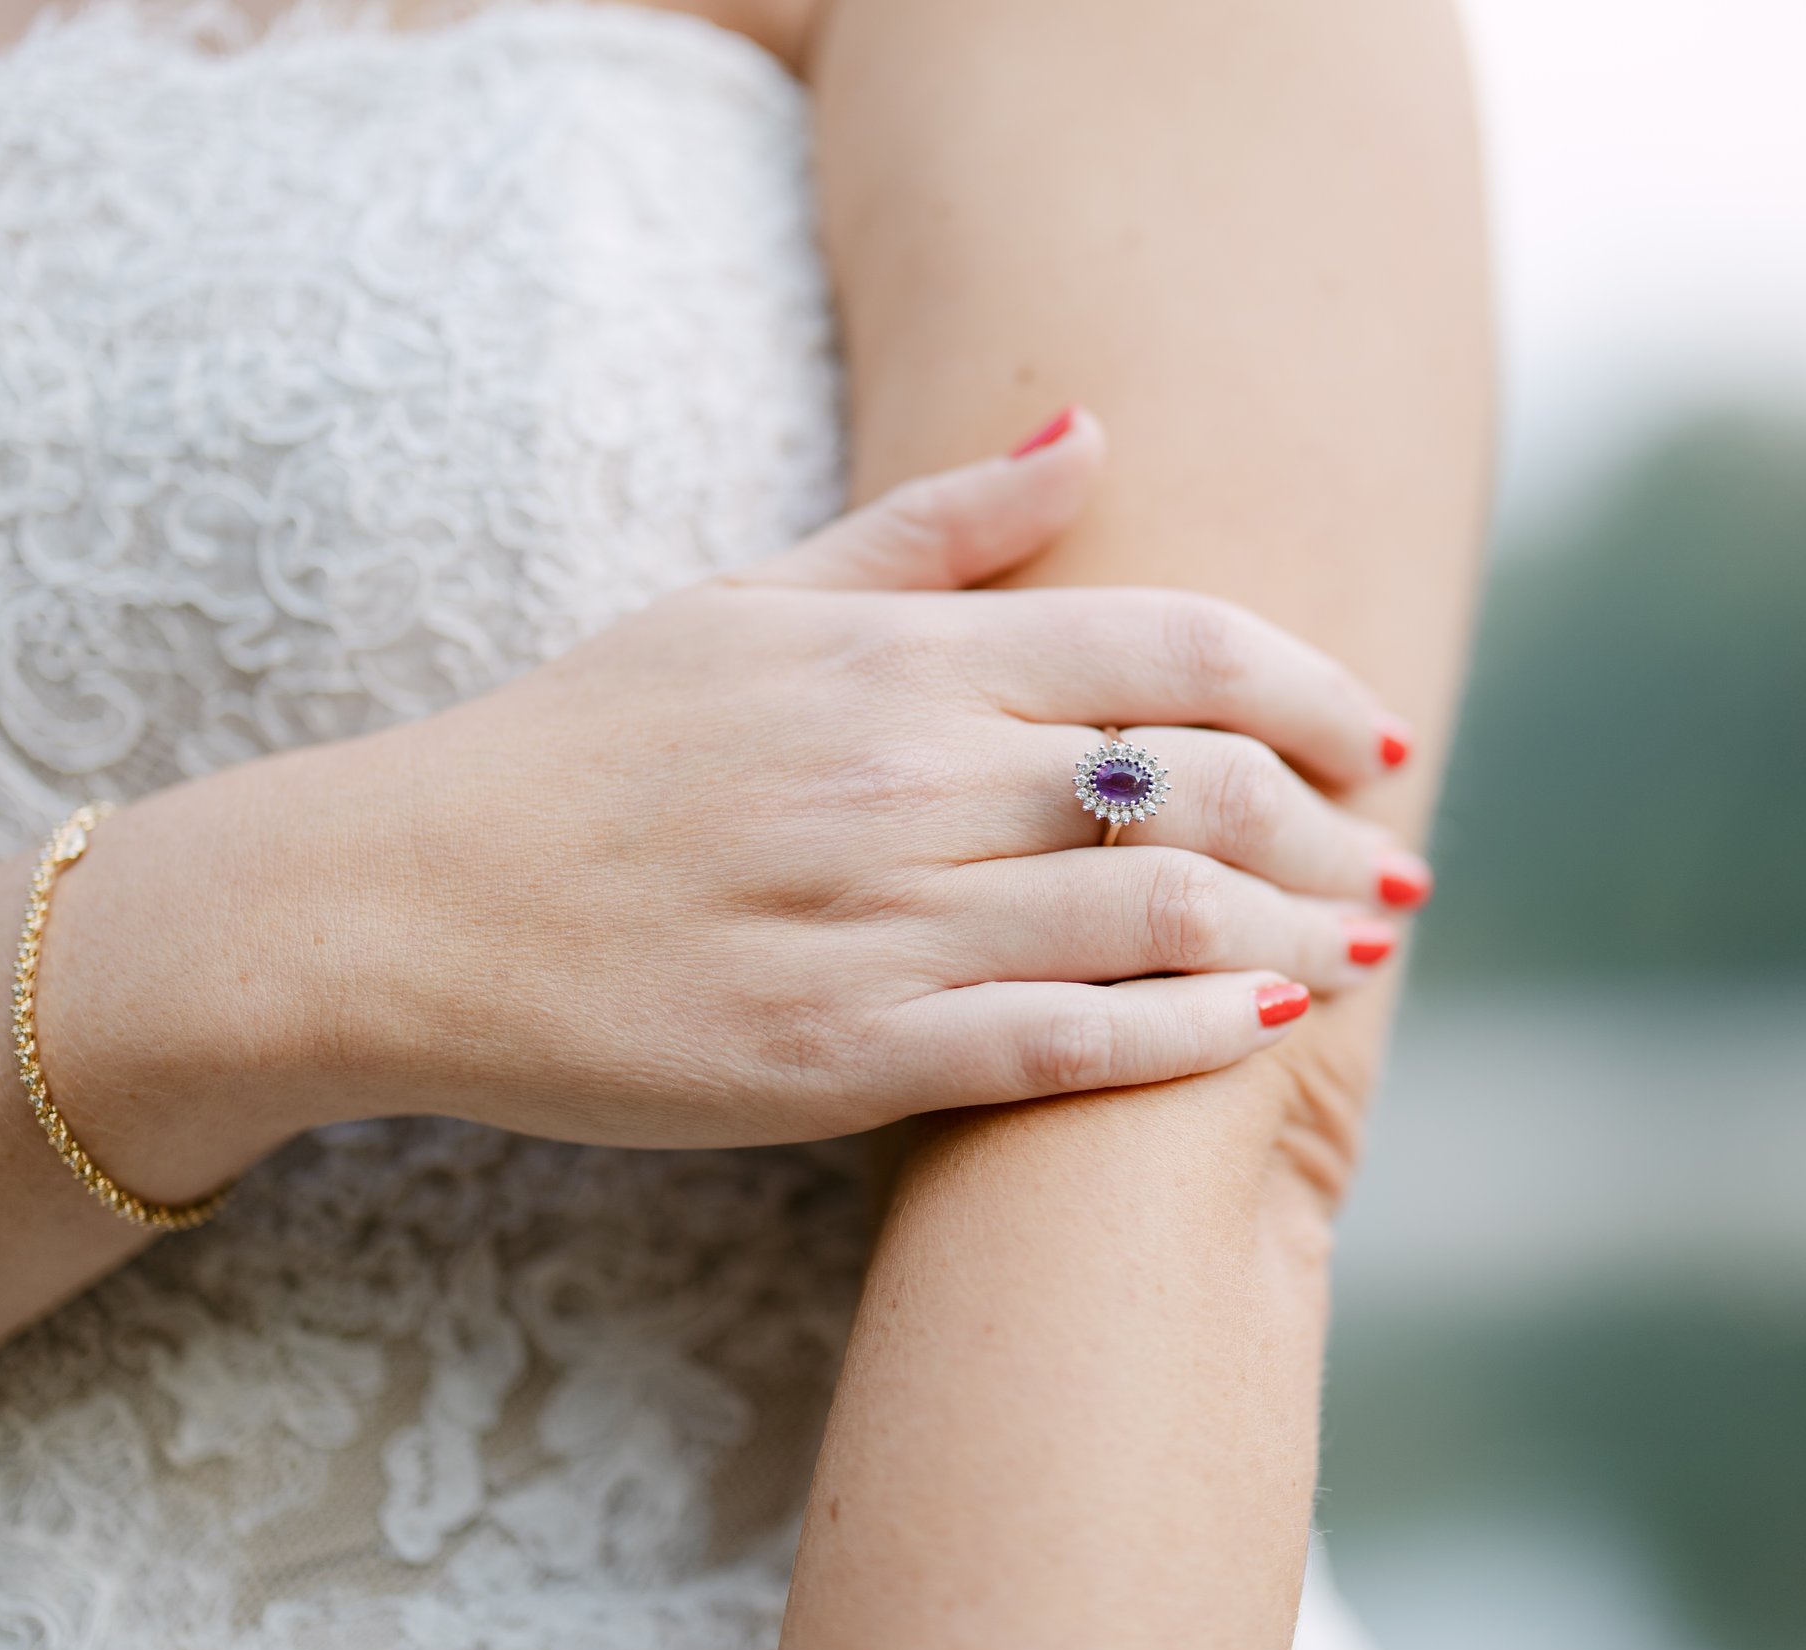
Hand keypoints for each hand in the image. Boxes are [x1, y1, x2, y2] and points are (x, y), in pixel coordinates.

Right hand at [177, 411, 1430, 1151]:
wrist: (405, 902)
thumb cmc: (588, 743)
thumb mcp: (750, 597)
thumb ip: (933, 529)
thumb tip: (1091, 437)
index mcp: (894, 657)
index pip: (1171, 645)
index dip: (1309, 690)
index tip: (1376, 735)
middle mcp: (904, 776)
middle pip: (1198, 787)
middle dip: (1333, 829)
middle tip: (1399, 865)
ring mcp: (873, 922)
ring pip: (1155, 918)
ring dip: (1295, 934)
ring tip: (1362, 952)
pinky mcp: (836, 1056)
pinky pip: (1058, 1045)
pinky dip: (1183, 1037)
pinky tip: (1262, 1030)